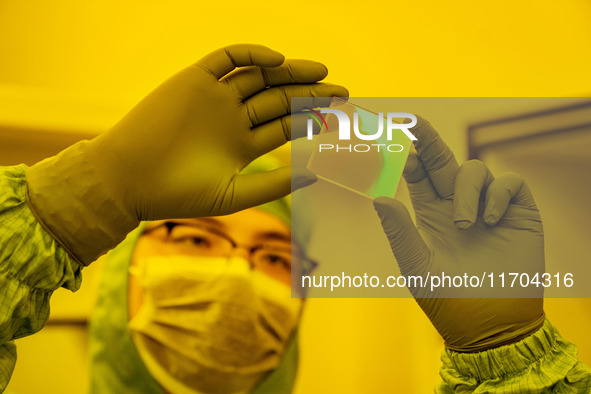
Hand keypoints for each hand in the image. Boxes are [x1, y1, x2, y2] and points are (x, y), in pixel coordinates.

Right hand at [26, 44, 347, 264]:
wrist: (128, 180)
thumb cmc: (177, 194)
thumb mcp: (234, 193)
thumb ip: (276, 182)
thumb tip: (319, 173)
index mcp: (242, 144)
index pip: (285, 126)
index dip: (313, 121)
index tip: (342, 119)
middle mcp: (232, 117)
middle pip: (279, 98)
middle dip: (310, 95)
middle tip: (343, 93)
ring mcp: (214, 97)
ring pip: (259, 76)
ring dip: (289, 72)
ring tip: (321, 72)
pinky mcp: (193, 79)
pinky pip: (226, 58)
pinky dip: (251, 55)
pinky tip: (277, 62)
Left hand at [373, 117, 544, 351]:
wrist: (488, 326)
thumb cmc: (447, 300)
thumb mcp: (417, 266)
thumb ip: (399, 232)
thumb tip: (378, 197)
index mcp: (430, 214)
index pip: (419, 175)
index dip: (409, 156)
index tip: (395, 139)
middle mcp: (457, 205)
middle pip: (443, 160)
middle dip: (430, 138)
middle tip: (415, 121)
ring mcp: (487, 207)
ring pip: (475, 169)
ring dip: (466, 189)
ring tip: (464, 224)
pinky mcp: (517, 213)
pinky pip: (509, 183)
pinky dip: (497, 194)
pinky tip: (489, 221)